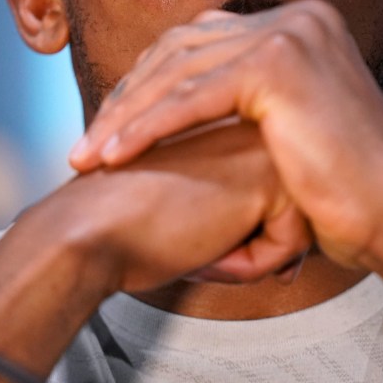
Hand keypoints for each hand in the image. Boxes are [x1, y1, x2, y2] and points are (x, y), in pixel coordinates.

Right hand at [62, 120, 311, 293]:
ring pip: (293, 228)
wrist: (88, 228)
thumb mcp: (194, 200)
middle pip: (285, 210)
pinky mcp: (270, 174)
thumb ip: (239, 206)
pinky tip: (204, 246)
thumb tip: (291, 261)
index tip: (184, 226)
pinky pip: (290, 245)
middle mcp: (256, 122)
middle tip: (187, 234)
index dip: (231, 234)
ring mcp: (266, 142)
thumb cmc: (126, 220)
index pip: (267, 199)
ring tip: (193, 239)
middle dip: (242, 243)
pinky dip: (247, 264)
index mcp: (234, 118)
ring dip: (243, 255)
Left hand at [70, 0, 382, 272]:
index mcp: (301, 22)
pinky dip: (146, 128)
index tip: (115, 120)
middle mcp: (296, 17)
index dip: (151, 80)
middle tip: (90, 139)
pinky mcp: (277, 65)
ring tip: (88, 154)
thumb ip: (253, 95)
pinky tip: (112, 156)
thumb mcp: (293, 122)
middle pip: (184, 48)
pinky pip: (192, 98)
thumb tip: (198, 95)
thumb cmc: (342, 185)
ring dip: (125, 115)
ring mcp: (289, 34)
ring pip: (180, 72)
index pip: (203, 39)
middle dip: (129, 95)